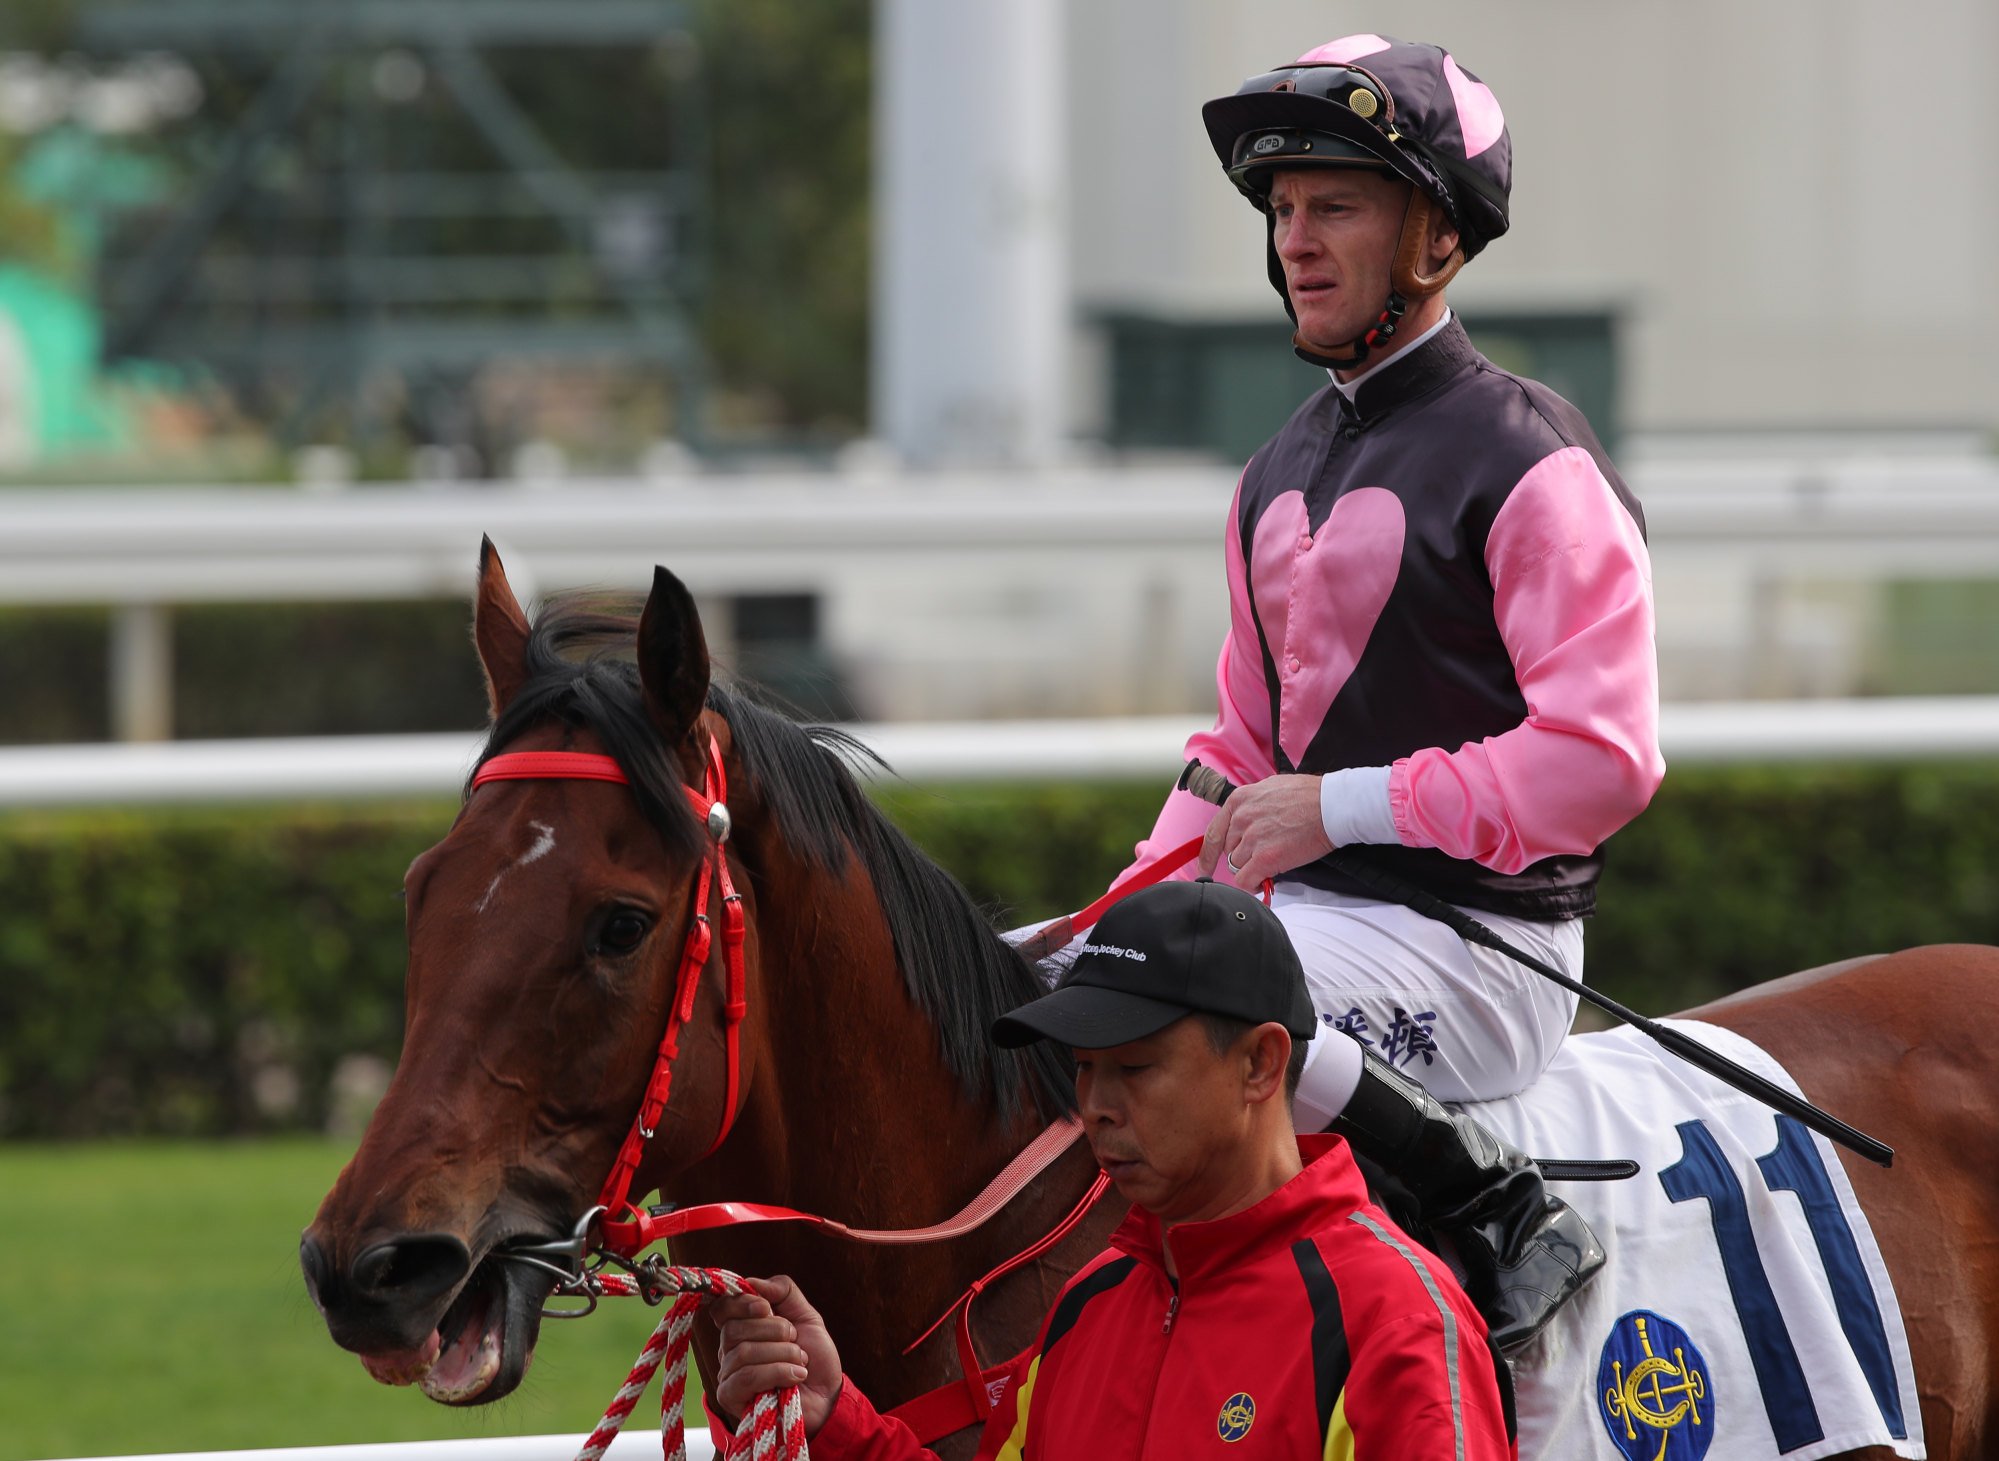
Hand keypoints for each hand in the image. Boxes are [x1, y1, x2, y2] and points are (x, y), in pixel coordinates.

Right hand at [709, 1275, 843, 1437]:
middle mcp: (728, 1350)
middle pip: (733, 1329)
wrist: (828, 1396)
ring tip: (801, 1361)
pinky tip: (796, 1376)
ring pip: (742, 1353)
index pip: (722, 1308)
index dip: (741, 1302)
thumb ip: (783, 1291)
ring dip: (782, 1353)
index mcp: (742, 1328)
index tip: (767, 1307)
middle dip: (774, 1330)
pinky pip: (747, 1377)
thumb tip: (752, 1282)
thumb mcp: (806, 1315)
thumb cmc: (815, 1357)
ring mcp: (727, 1375)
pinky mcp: (731, 1398)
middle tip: (795, 1340)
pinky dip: (777, 1372)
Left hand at [1198, 774, 1331, 887]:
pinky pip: (1245, 881)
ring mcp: (1252, 839)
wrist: (1332, 805)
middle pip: (1228, 850)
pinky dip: (1253, 885)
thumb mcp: (1270, 789)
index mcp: (1239, 801)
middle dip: (1243, 856)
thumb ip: (1252, 805)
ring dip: (1253, 868)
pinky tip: (1265, 881)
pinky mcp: (1265, 858)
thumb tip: (1246, 821)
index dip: (1207, 854)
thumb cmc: (1310, 796)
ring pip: (1237, 866)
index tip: (1204, 867)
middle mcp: (1241, 819)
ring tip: (1274, 860)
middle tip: (1264, 854)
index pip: (1213, 832)